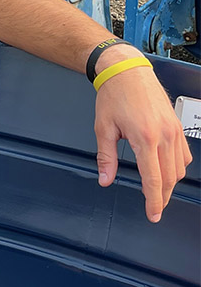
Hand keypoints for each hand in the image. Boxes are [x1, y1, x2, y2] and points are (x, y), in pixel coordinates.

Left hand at [94, 64, 191, 221]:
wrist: (127, 72)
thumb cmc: (113, 96)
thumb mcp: (103, 127)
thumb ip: (105, 157)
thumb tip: (105, 179)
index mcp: (145, 138)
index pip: (153, 179)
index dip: (154, 201)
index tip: (153, 215)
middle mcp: (164, 135)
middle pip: (169, 178)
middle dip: (162, 197)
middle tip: (154, 208)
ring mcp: (174, 131)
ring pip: (179, 168)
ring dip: (170, 183)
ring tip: (157, 191)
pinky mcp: (178, 127)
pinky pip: (184, 154)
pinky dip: (177, 167)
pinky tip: (166, 170)